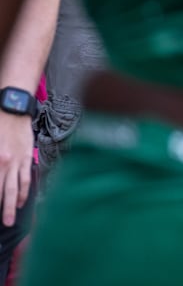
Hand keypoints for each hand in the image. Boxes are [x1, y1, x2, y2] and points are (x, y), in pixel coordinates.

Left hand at [0, 112, 31, 227]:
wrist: (12, 109)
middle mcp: (5, 164)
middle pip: (3, 192)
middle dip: (2, 210)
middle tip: (4, 224)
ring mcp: (17, 162)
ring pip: (16, 188)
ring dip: (13, 205)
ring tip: (11, 220)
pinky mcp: (27, 157)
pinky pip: (26, 178)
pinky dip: (25, 191)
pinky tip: (22, 201)